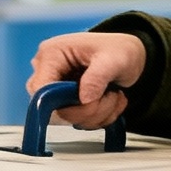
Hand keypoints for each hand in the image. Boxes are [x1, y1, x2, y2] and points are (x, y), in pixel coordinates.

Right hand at [27, 31, 146, 130]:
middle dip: (86, 110)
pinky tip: (109, 101)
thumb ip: (98, 77)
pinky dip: (98, 118)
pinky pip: (77, 121)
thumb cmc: (119, 49)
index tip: (87, 101)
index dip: (62, 102)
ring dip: (96, 115)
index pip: (40, 89)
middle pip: (53, 108)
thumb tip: (84, 99)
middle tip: (109, 97)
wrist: (130, 56)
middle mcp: (49, 71)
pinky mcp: (67, 101)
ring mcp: (57, 88)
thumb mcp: (114, 58)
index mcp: (52, 54)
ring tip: (113, 96)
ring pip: (67, 119)